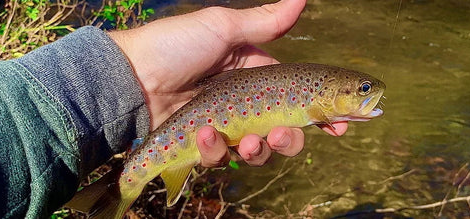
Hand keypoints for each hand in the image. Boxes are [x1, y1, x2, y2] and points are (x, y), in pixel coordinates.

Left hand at [109, 0, 347, 166]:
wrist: (129, 75)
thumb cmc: (175, 45)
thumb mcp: (222, 27)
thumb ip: (265, 22)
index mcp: (254, 74)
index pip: (296, 97)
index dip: (320, 112)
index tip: (341, 125)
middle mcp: (244, 102)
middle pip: (282, 132)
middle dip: (290, 139)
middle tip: (285, 135)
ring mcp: (224, 126)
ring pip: (257, 151)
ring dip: (258, 150)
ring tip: (246, 142)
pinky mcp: (203, 145)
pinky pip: (220, 158)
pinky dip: (215, 150)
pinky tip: (205, 134)